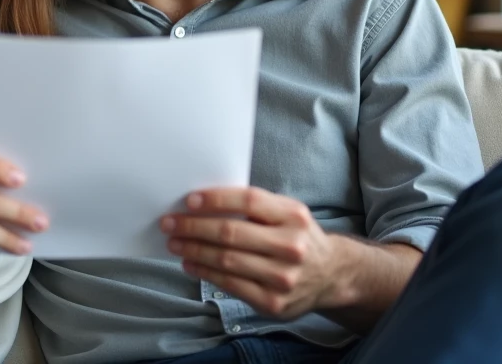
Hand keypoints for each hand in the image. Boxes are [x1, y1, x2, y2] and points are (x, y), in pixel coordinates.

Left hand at [162, 187, 346, 319]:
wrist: (331, 274)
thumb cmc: (297, 236)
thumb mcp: (287, 213)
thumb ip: (254, 206)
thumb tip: (203, 202)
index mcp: (293, 216)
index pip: (249, 201)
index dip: (216, 199)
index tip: (189, 201)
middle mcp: (291, 246)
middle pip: (231, 233)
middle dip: (193, 227)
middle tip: (170, 224)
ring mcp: (283, 277)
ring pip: (226, 260)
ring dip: (194, 251)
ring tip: (175, 243)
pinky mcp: (273, 303)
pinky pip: (230, 284)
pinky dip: (205, 273)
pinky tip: (190, 264)